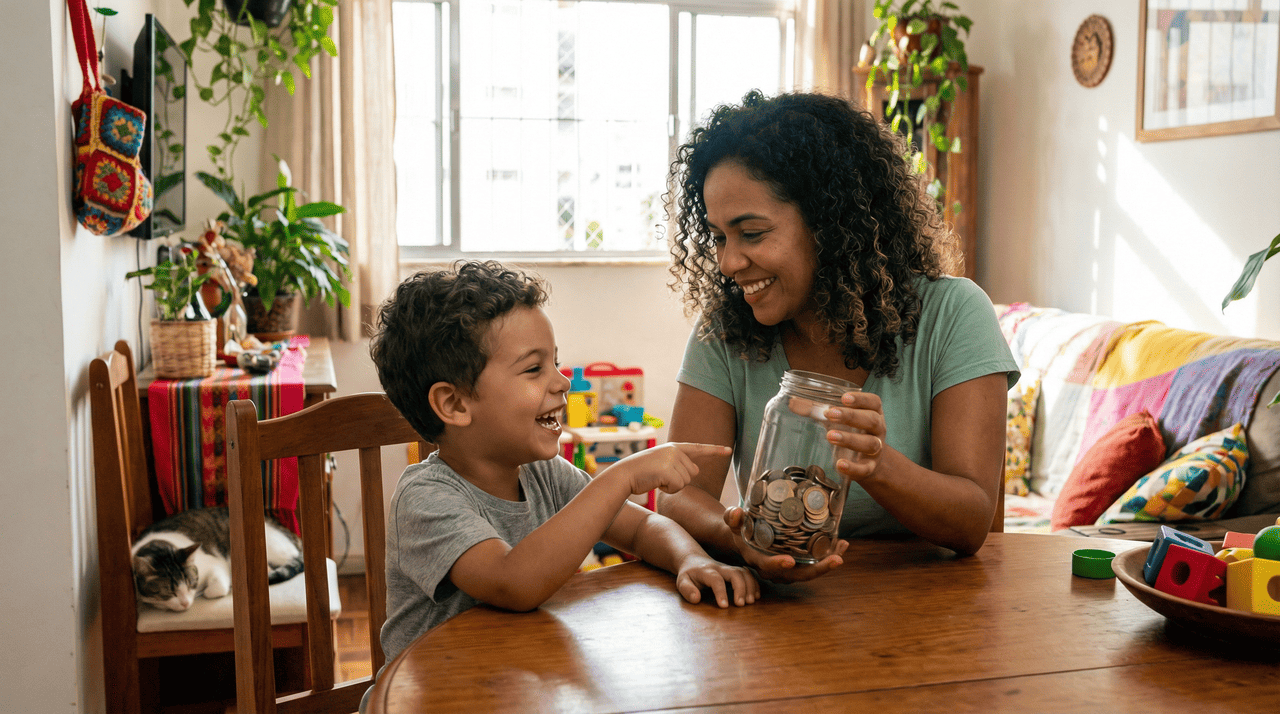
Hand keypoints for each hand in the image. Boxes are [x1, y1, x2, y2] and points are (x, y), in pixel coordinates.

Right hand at [610, 442, 732, 495]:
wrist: (624, 475)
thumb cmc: (642, 472)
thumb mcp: (662, 463)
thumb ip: (679, 465)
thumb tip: (696, 470)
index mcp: (674, 447)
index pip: (698, 448)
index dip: (715, 450)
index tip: (729, 450)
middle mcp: (674, 450)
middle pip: (692, 473)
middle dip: (679, 480)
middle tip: (660, 477)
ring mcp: (671, 459)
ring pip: (686, 481)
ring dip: (673, 486)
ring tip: (656, 479)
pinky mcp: (668, 470)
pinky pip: (678, 487)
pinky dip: (668, 490)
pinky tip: (656, 483)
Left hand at [674, 554, 759, 607]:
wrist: (693, 560)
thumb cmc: (689, 574)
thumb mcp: (682, 581)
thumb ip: (687, 590)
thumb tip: (696, 598)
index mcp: (706, 571)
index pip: (716, 580)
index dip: (721, 592)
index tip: (724, 606)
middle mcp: (720, 568)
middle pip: (735, 573)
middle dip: (740, 588)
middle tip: (741, 604)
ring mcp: (729, 568)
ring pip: (744, 573)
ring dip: (750, 586)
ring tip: (751, 601)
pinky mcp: (735, 571)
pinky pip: (748, 574)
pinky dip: (755, 584)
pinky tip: (756, 596)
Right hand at [723, 507, 847, 582]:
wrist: (745, 537)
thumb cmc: (739, 528)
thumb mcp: (732, 522)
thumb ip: (732, 517)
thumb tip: (736, 512)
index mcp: (758, 560)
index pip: (768, 566)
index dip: (778, 565)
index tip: (789, 561)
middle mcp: (776, 569)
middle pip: (798, 574)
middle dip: (819, 569)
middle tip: (836, 559)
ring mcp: (788, 568)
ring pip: (810, 570)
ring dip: (828, 562)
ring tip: (842, 547)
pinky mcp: (798, 562)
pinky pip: (814, 562)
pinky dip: (828, 554)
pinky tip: (841, 542)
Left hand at [819, 391, 887, 482]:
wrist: (865, 460)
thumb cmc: (849, 431)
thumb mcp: (836, 420)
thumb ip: (816, 410)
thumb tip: (792, 403)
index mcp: (872, 412)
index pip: (873, 402)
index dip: (861, 399)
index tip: (844, 398)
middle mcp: (878, 429)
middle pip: (871, 420)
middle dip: (851, 416)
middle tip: (830, 414)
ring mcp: (875, 449)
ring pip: (869, 443)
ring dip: (850, 439)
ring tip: (830, 436)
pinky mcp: (869, 467)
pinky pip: (864, 468)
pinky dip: (853, 467)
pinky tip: (840, 464)